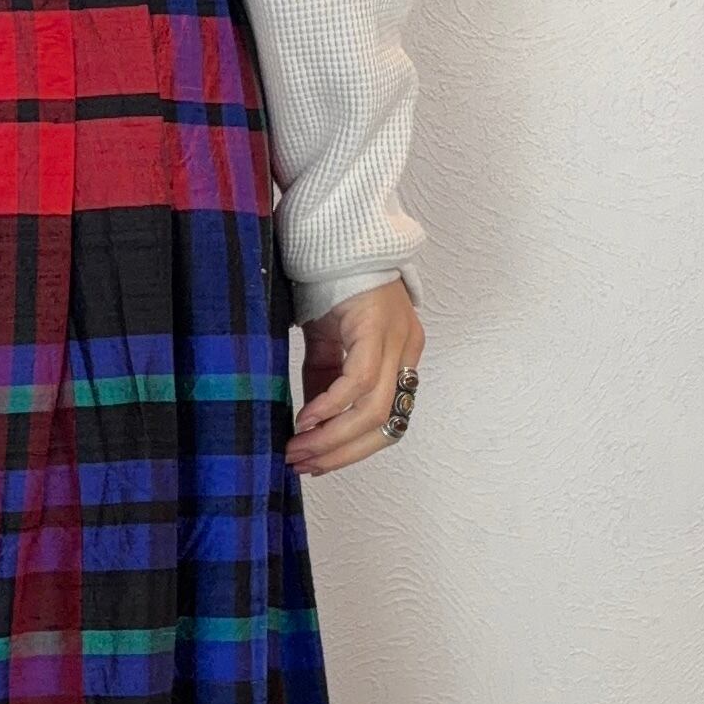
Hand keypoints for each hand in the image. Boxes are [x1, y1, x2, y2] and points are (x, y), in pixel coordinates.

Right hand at [288, 279, 423, 477]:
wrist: (330, 238)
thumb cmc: (331, 287)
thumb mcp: (328, 346)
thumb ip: (325, 383)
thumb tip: (311, 426)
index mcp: (401, 356)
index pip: (388, 421)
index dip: (353, 450)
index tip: (317, 464)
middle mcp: (406, 350)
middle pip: (385, 424)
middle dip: (341, 452)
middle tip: (303, 464)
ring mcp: (396, 339)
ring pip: (374, 409)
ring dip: (332, 437)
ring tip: (297, 448)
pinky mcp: (375, 327)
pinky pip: (357, 381)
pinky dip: (329, 406)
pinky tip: (305, 419)